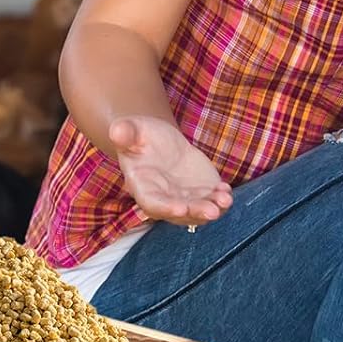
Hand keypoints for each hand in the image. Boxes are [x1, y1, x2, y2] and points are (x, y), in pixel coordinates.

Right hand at [108, 115, 231, 226]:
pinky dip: (221, 198)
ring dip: (214, 208)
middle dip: (197, 212)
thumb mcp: (133, 129)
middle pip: (181, 212)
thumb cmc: (141, 136)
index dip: (166, 208)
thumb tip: (116, 131)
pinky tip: (226, 189)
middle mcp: (165, 199)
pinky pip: (213, 200)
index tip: (181, 208)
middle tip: (213, 210)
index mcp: (143, 187)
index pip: (153, 204)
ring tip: (225, 199)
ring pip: (199, 210)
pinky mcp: (201, 192)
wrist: (159, 140)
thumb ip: (126, 133)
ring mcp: (185, 198)